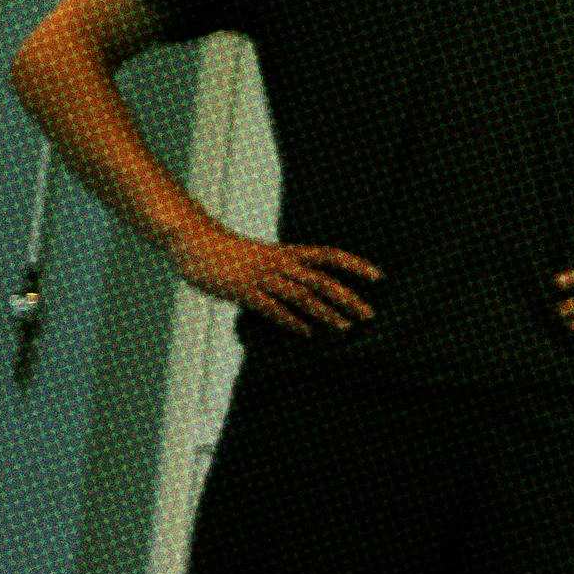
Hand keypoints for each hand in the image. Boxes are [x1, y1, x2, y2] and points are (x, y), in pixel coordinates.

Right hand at [171, 224, 376, 333]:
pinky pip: (271, 307)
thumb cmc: (229, 252)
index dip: (354, 264)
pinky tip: (307, 332)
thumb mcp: (263, 255)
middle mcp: (279, 262)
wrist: (194, 241)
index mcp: (286, 252)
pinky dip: (290, 320)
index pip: (329, 255)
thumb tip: (305, 289)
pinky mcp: (243, 290)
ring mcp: (261, 276)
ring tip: (345, 327)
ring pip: (300, 295)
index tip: (379, 276)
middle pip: (321, 279)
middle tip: (369, 314)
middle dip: (347, 297)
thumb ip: (285, 269)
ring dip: (325, 312)